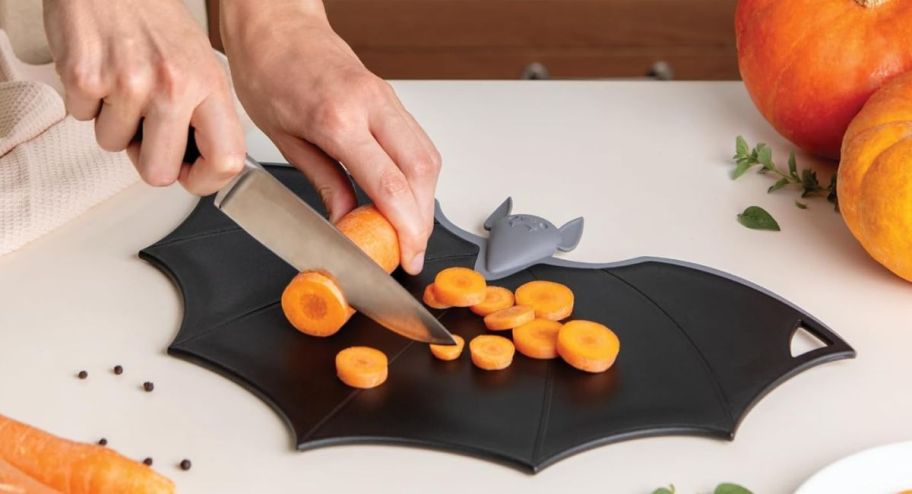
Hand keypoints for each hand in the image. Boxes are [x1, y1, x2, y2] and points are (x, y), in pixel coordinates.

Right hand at [43, 0, 245, 194]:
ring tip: (122, 85)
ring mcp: (128, 82)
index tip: (191, 174)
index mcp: (208, 85)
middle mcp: (172, 86)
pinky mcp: (85, 77)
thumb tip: (204, 163)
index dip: (205, 180)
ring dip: (114, 123)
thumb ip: (206, 114)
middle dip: (147, 159)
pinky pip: (82, 118)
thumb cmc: (155, 19)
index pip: (226, 161)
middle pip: (159, 172)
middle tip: (145, 130)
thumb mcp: (201, 64)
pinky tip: (101, 72)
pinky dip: (87, 102)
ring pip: (113, 145)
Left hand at [220, 1, 441, 273]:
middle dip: (423, 219)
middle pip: (422, 171)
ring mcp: (387, 98)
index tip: (407, 255)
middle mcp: (371, 105)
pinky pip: (418, 142)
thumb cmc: (269, 70)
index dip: (405, 227)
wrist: (277, 23)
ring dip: (425, 200)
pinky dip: (418, 177)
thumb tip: (346, 222)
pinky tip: (404, 196)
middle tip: (411, 249)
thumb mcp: (282, 138)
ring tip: (406, 229)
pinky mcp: (391, 98)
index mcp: (338, 118)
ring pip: (428, 157)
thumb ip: (323, 183)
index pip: (390, 183)